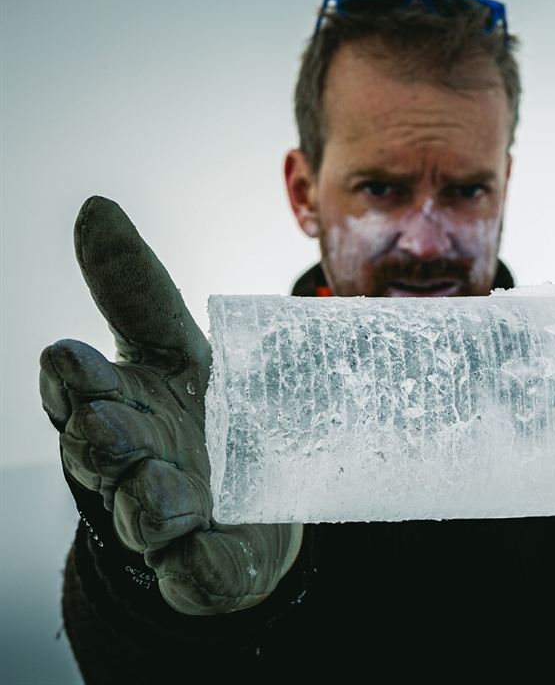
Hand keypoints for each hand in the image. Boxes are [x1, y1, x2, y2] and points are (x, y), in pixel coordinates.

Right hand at [40, 196, 301, 614]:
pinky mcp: (203, 568)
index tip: (72, 358)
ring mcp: (164, 520)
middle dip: (102, 439)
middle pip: (96, 450)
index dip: (72, 376)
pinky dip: (196, 567)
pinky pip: (193, 574)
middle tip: (121, 429)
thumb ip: (137, 292)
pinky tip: (201, 553)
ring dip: (148, 500)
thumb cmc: (204, 415)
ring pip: (140, 512)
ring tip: (169, 494)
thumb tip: (95, 205)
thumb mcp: (177, 349)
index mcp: (118, 403)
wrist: (256, 500)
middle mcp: (130, 463)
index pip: (76, 385)